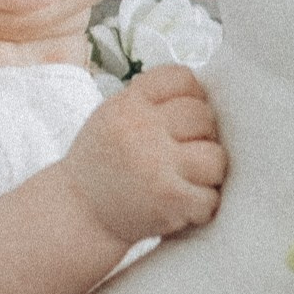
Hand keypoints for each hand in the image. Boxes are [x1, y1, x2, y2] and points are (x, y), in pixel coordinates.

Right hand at [61, 65, 223, 247]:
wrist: (77, 214)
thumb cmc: (100, 167)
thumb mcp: (110, 118)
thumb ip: (148, 101)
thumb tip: (201, 96)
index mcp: (127, 105)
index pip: (181, 78)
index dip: (193, 96)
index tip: (186, 117)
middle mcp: (141, 130)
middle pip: (203, 116)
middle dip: (203, 136)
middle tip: (187, 154)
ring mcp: (157, 165)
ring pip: (216, 157)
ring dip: (208, 173)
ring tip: (188, 181)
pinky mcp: (170, 199)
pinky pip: (211, 197)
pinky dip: (202, 206)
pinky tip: (183, 205)